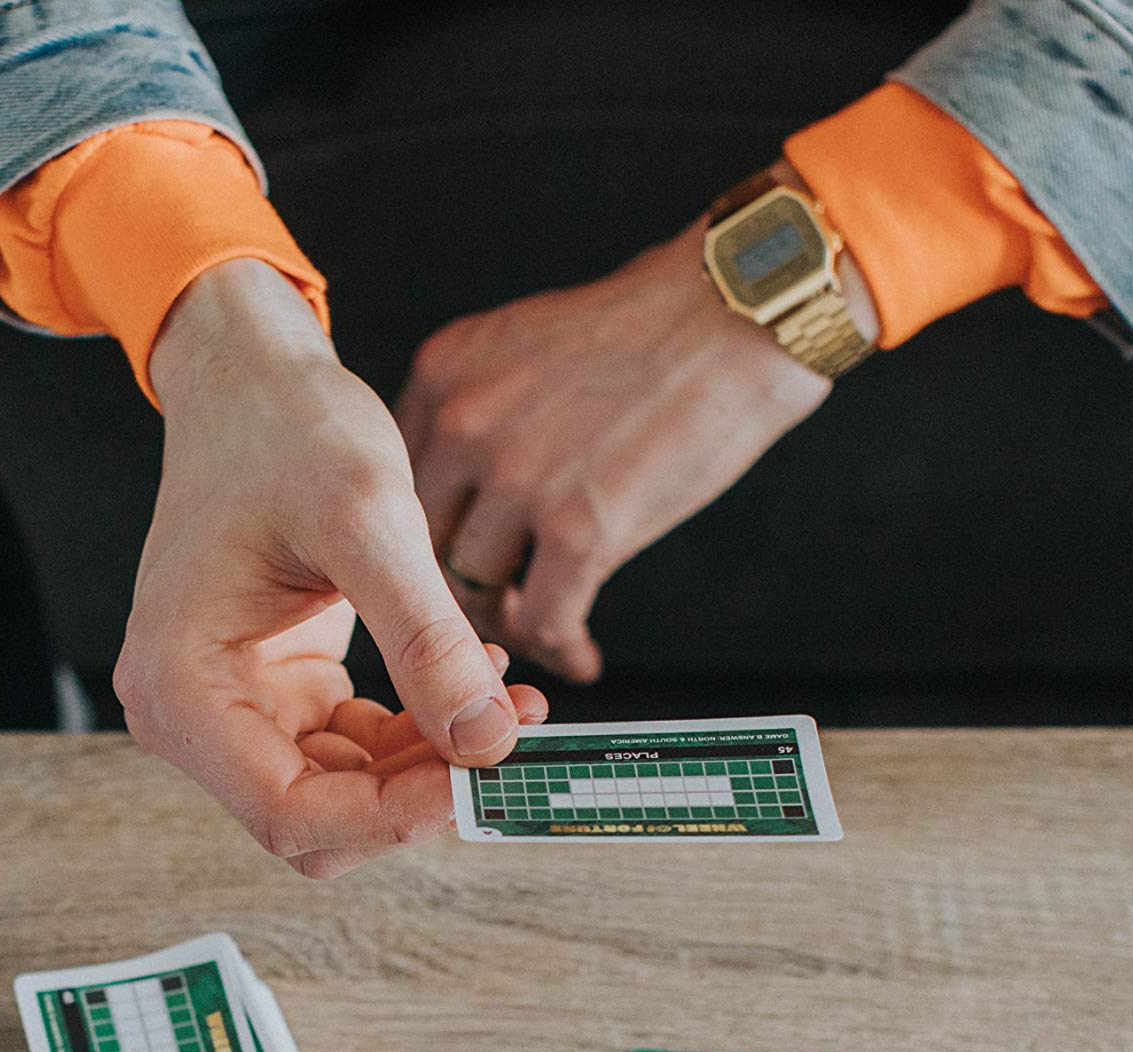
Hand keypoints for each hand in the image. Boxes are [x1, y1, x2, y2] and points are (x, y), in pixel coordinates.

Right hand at [117, 261, 547, 877]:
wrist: (254, 378)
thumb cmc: (284, 431)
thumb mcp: (367, 520)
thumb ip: (426, 638)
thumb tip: (487, 742)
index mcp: (179, 688)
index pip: (289, 812)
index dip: (391, 817)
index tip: (481, 776)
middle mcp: (192, 716)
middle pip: (317, 820)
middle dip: (416, 796)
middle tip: (507, 739)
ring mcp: (233, 710)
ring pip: (345, 796)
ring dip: (431, 765)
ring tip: (511, 699)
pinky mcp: (277, 694)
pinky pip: (357, 753)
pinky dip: (421, 732)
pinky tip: (475, 677)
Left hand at [396, 173, 874, 681]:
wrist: (736, 313)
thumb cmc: (648, 329)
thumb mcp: (522, 344)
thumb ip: (476, 410)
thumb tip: (464, 499)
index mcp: (443, 375)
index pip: (396, 489)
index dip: (421, 541)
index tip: (454, 567)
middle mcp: (463, 426)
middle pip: (425, 548)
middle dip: (459, 593)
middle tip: (500, 614)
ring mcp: (518, 479)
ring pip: (478, 594)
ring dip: (513, 627)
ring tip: (546, 634)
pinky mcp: (580, 528)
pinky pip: (546, 620)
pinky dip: (561, 649)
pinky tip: (582, 656)